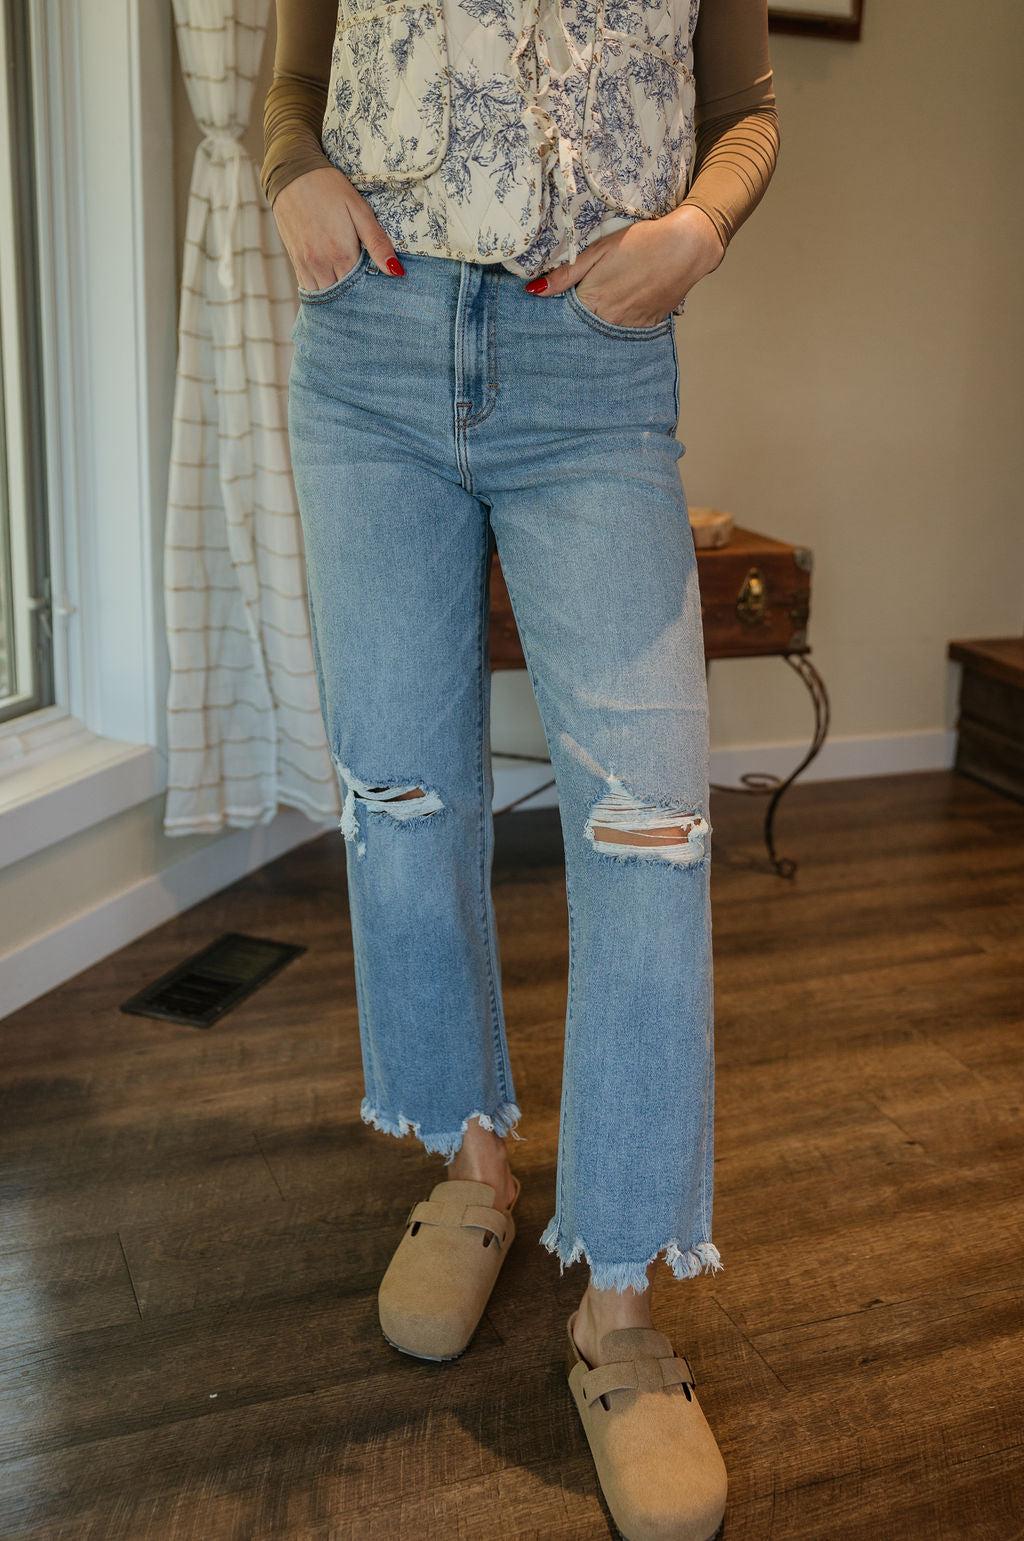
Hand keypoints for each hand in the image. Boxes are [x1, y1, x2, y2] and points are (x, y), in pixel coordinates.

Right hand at [271, 165, 405, 288]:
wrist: (292, 174)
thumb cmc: (329, 188)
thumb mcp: (359, 210)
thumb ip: (377, 242)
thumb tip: (396, 271)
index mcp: (341, 252)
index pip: (361, 287)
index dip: (372, 290)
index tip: (380, 290)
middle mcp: (321, 263)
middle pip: (343, 295)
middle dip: (356, 296)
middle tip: (368, 294)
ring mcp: (306, 264)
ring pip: (325, 296)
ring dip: (338, 297)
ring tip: (351, 292)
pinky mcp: (296, 262)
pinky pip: (309, 289)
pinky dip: (322, 291)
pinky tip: (333, 286)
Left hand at [525, 204, 724, 326]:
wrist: (686, 246)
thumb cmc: (640, 242)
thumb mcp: (598, 251)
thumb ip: (566, 275)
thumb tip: (534, 291)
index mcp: (593, 302)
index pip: (567, 317)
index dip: (565, 307)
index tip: (565, 299)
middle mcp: (610, 321)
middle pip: (586, 326)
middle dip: (583, 315)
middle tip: (595, 292)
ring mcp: (631, 326)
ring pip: (607, 328)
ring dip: (605, 318)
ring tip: (615, 292)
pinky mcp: (649, 325)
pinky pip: (628, 328)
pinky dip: (624, 318)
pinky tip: (631, 298)